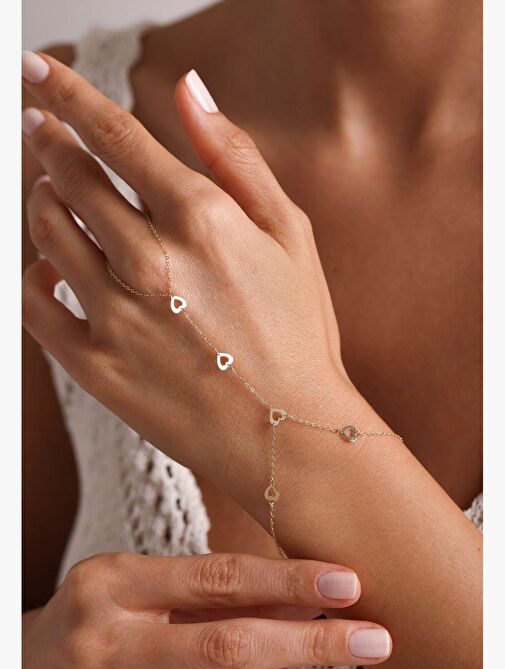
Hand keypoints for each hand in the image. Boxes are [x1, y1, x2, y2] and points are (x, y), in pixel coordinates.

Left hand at [21, 53, 381, 511]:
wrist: (288, 433)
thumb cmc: (297, 332)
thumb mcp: (290, 232)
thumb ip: (235, 155)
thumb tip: (189, 88)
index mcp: (199, 220)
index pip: (113, 134)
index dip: (67, 94)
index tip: (37, 71)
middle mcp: (149, 261)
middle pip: (69, 176)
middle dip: (48, 142)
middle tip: (40, 131)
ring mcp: (115, 316)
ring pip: (46, 233)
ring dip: (41, 200)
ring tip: (50, 192)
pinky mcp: (95, 367)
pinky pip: (34, 306)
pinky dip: (31, 276)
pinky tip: (48, 268)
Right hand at [22, 551, 390, 668]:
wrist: (22, 668)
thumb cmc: (99, 615)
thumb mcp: (140, 585)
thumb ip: (207, 589)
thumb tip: (295, 591)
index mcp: (113, 580)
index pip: (217, 578)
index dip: (287, 581)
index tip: (346, 581)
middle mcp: (104, 641)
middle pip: (226, 645)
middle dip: (309, 641)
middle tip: (373, 635)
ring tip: (311, 655)